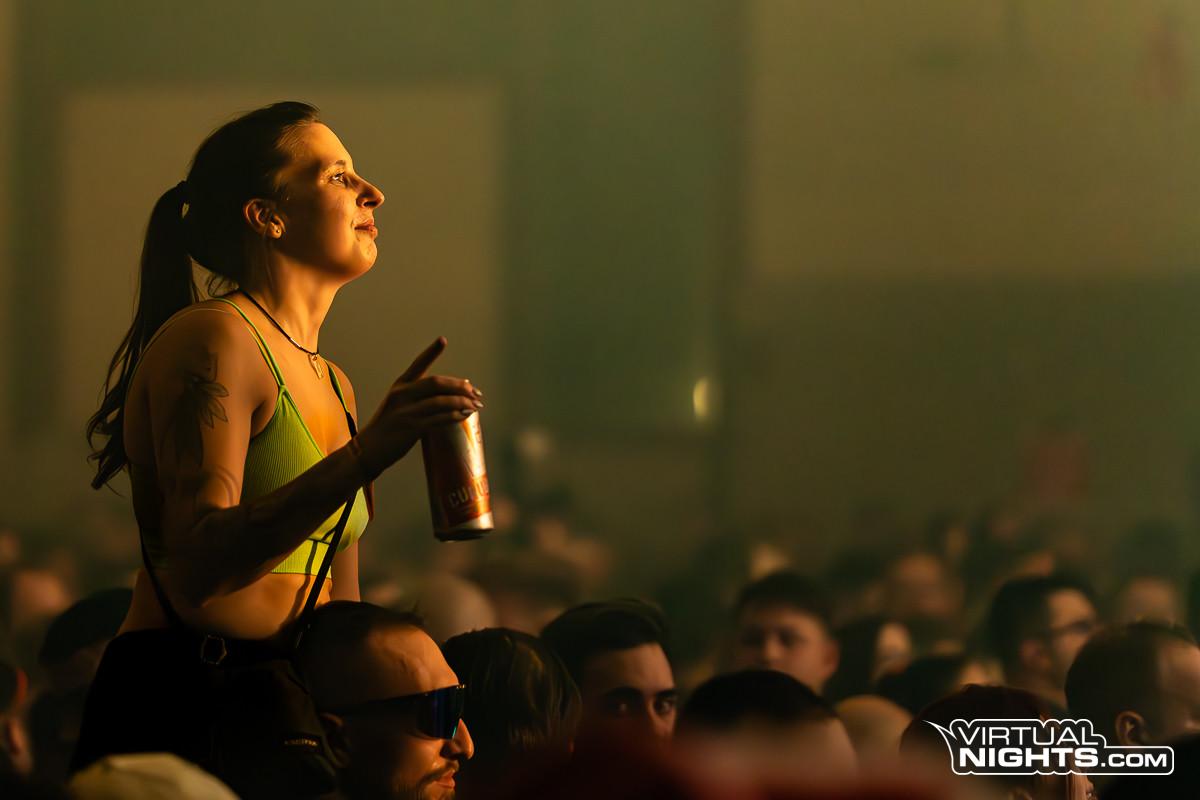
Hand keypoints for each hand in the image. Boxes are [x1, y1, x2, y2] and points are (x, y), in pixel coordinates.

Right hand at [353, 337, 482, 477]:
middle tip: (475, 393)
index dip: (431, 352)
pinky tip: (464, 416)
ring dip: (462, 403)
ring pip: (441, 401)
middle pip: (436, 383)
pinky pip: (439, 419)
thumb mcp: (399, 405)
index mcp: (400, 386)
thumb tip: (451, 394)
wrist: (369, 449)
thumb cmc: (388, 427)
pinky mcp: (411, 428)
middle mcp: (402, 395)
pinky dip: (455, 416)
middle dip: (460, 387)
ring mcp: (406, 411)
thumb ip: (418, 398)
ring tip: (475, 406)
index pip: (418, 364)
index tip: (443, 340)